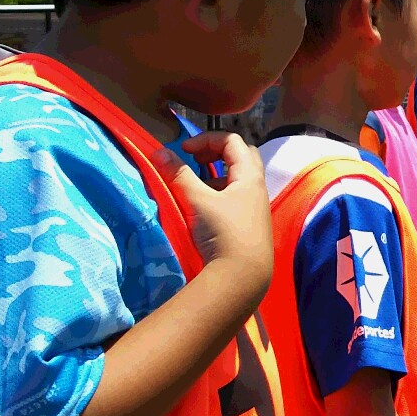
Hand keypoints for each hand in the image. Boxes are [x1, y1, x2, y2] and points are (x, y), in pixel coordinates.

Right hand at [158, 132, 271, 300]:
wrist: (242, 276)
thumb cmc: (223, 232)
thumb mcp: (197, 200)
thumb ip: (178, 175)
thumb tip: (158, 152)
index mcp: (250, 176)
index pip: (232, 140)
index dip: (206, 138)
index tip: (183, 150)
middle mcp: (257, 187)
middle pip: (240, 156)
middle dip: (215, 152)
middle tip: (193, 159)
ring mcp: (255, 207)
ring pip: (236, 179)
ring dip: (215, 175)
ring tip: (194, 184)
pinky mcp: (249, 225)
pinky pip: (235, 198)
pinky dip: (218, 193)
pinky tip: (202, 207)